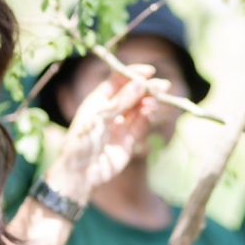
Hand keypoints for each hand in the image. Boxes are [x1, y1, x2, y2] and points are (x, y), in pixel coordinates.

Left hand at [45, 64, 164, 200]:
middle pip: (131, 95)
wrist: (81, 173)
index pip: (117, 81)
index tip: (150, 71)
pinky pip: (141, 126)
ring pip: (138, 110)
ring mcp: (119, 126)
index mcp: (97, 101)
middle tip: (164, 86)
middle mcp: (110, 111)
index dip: (133, 74)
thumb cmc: (83, 140)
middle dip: (147, 89)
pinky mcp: (127, 141)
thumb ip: (122, 100)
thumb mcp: (101, 116)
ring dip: (149, 103)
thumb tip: (142, 82)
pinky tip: (153, 111)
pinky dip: (148, 118)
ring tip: (158, 100)